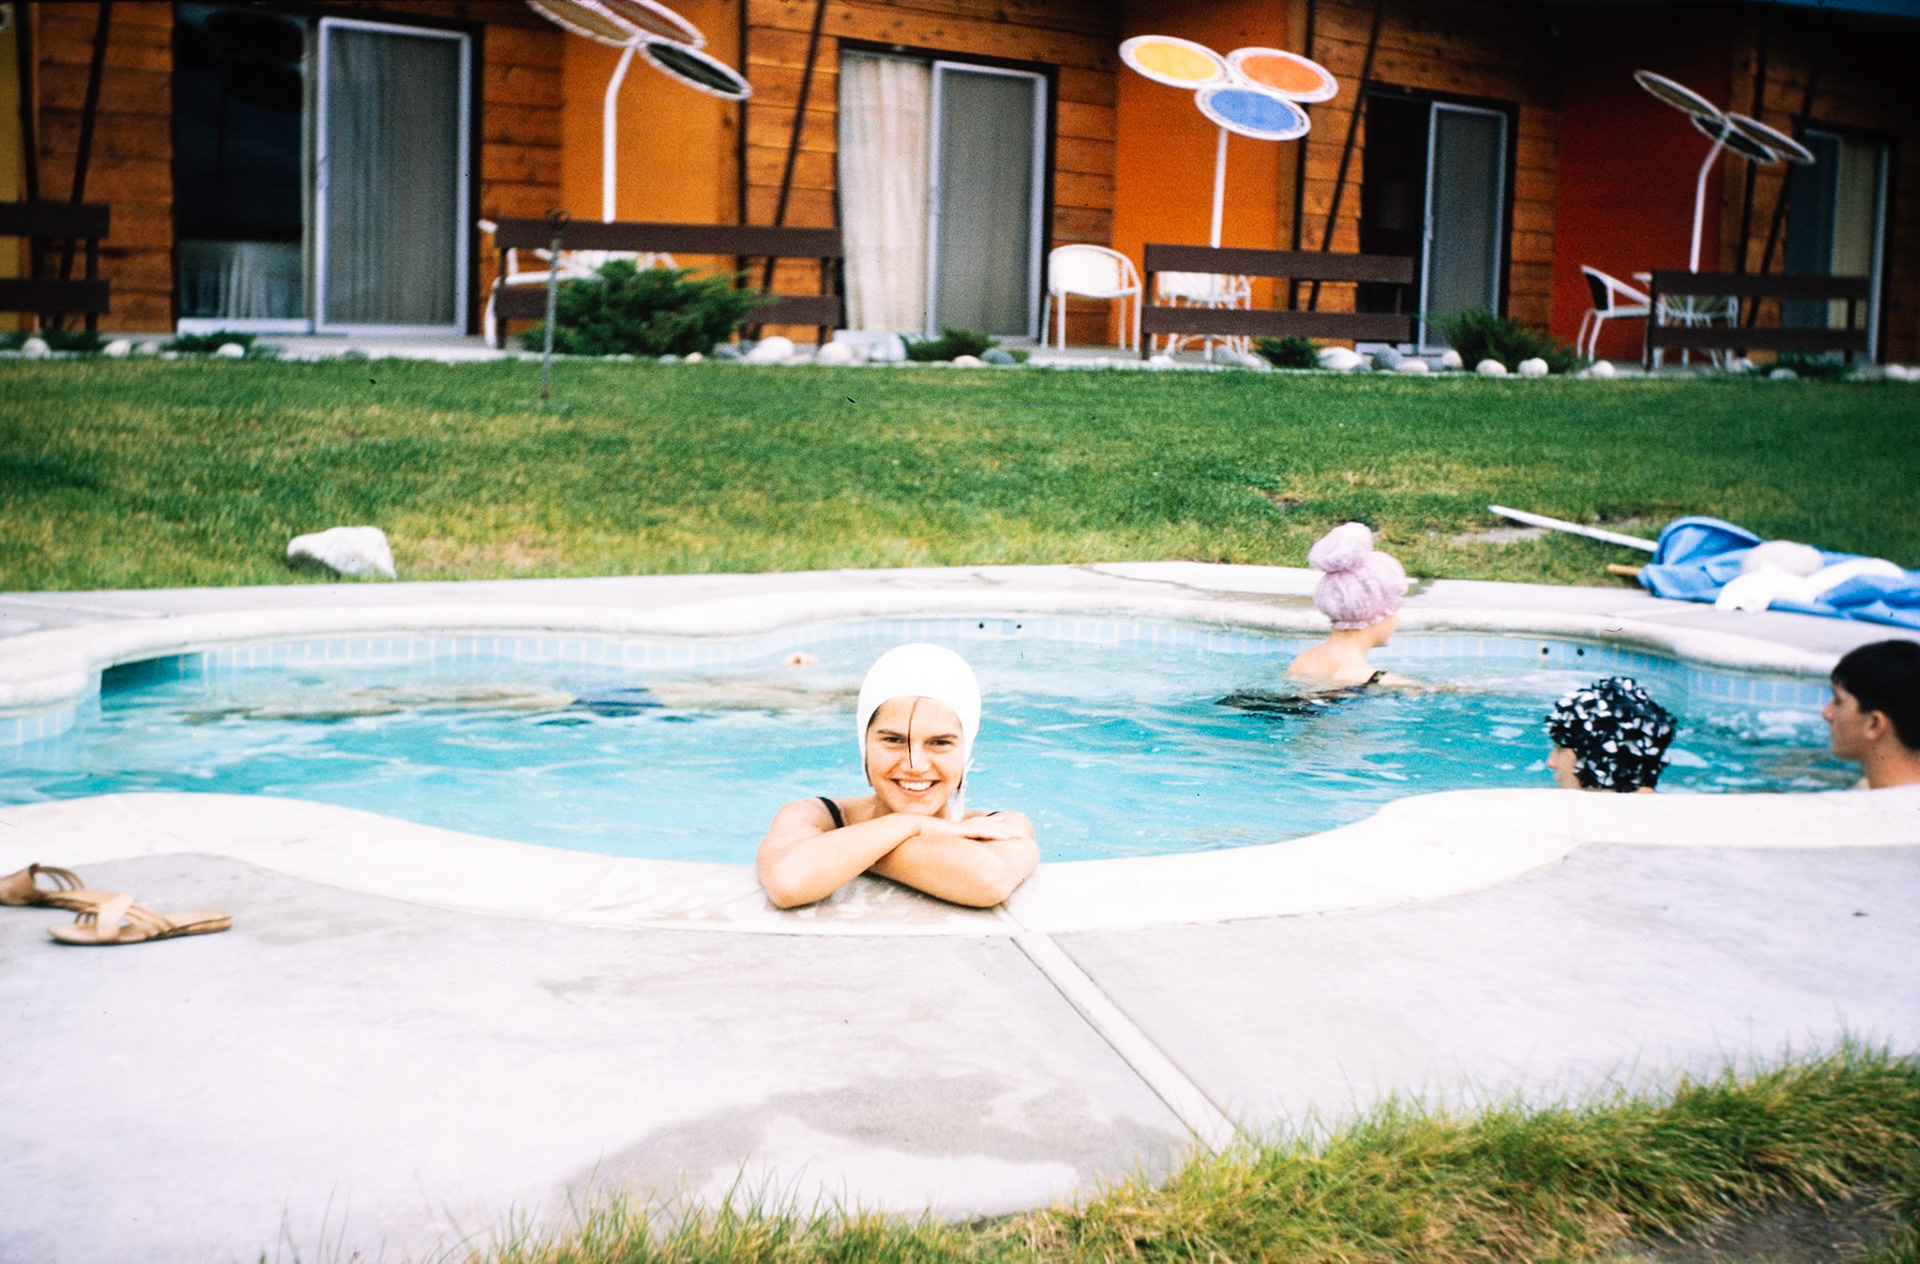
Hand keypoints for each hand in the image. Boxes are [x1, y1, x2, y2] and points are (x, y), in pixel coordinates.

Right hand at [913, 813, 1027, 843]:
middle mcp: (959, 827)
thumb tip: (927, 858)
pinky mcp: (960, 831)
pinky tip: (1006, 836)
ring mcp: (960, 828)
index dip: (989, 827)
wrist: (904, 828)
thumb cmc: (909, 838)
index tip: (999, 825)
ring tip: (1018, 834)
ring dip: (1005, 832)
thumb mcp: (924, 845)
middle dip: (1002, 828)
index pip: (974, 827)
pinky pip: (982, 832)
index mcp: (952, 830)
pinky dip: (995, 834)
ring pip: (988, 828)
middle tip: (1016, 830)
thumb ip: (930, 849)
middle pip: (986, 826)